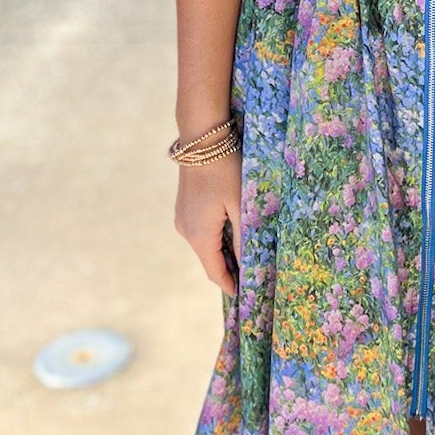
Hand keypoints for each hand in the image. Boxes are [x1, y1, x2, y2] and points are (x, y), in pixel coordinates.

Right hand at [174, 152, 241, 296]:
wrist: (201, 140)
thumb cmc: (225, 171)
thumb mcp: (240, 206)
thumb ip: (243, 239)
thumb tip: (247, 267)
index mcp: (199, 235)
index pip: (215, 272)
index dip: (229, 284)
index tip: (244, 295)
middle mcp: (186, 231)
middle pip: (210, 260)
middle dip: (229, 268)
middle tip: (252, 274)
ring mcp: (182, 219)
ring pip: (206, 245)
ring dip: (224, 251)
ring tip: (247, 252)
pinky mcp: (184, 208)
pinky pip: (202, 231)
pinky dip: (217, 237)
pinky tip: (233, 230)